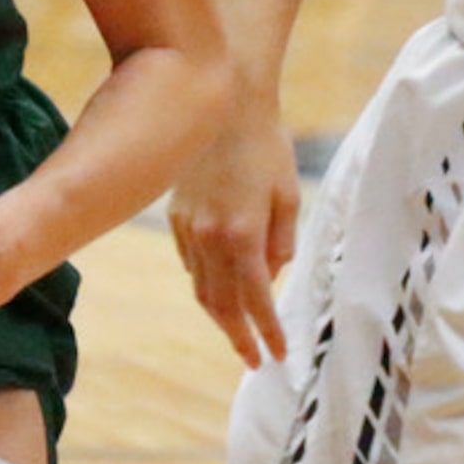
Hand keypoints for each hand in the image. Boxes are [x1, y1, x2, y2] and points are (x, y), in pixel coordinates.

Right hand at [168, 105, 296, 367]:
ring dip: (220, 316)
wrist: (223, 104)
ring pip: (200, 288)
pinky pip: (189, 263)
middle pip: (221, 305)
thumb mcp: (288, 195)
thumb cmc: (266, 146)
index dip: (267, 332)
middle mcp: (209, 238)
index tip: (278, 356)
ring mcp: (187, 228)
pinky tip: (219, 290)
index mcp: (241, 234)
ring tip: (238, 333)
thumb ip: (282, 242)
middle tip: (254, 359)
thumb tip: (271, 277)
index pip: (256, 300)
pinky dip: (205, 284)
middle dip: (239, 336)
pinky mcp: (175, 216)